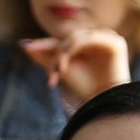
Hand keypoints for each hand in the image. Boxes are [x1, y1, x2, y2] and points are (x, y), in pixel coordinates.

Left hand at [17, 29, 132, 106]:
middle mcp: (96, 38)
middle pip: (68, 39)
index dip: (43, 44)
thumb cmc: (84, 87)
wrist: (103, 102)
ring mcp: (107, 38)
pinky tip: (67, 63)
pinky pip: (92, 37)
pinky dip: (77, 46)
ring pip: (77, 37)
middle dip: (56, 55)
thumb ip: (45, 57)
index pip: (61, 40)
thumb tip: (23, 44)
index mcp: (85, 43)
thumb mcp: (60, 70)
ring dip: (64, 52)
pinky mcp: (116, 42)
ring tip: (59, 71)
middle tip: (52, 73)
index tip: (26, 48)